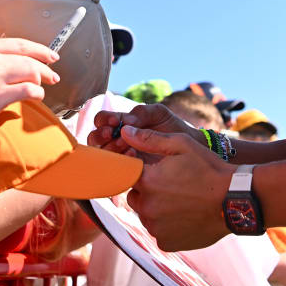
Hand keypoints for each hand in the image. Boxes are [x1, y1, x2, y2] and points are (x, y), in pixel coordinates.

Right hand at [0, 38, 59, 144]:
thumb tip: (18, 64)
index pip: (18, 44)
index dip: (39, 49)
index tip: (50, 55)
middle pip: (28, 57)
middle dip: (45, 66)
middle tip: (54, 74)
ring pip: (31, 71)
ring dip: (42, 80)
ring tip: (44, 87)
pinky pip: (28, 90)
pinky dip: (37, 94)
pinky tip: (36, 97)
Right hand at [87, 104, 203, 160]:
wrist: (190, 148)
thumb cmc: (173, 128)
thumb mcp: (159, 114)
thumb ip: (142, 113)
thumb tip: (125, 123)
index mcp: (123, 123)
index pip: (102, 120)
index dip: (104, 120)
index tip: (114, 121)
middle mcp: (118, 140)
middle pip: (95, 139)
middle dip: (101, 136)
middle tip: (112, 135)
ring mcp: (122, 157)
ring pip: (103, 155)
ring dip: (110, 150)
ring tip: (125, 147)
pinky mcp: (129, 172)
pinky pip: (116, 170)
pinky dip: (120, 164)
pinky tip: (133, 159)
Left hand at [120, 125, 234, 250]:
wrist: (234, 200)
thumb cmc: (209, 169)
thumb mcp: (181, 145)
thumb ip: (149, 139)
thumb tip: (125, 131)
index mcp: (147, 181)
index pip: (128, 176)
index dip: (142, 173)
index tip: (158, 173)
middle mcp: (147, 206)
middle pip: (135, 197)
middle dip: (148, 191)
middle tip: (173, 186)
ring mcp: (156, 227)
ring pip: (147, 216)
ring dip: (157, 209)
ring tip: (182, 201)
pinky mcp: (166, 243)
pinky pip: (159, 233)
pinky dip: (167, 227)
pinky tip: (185, 216)